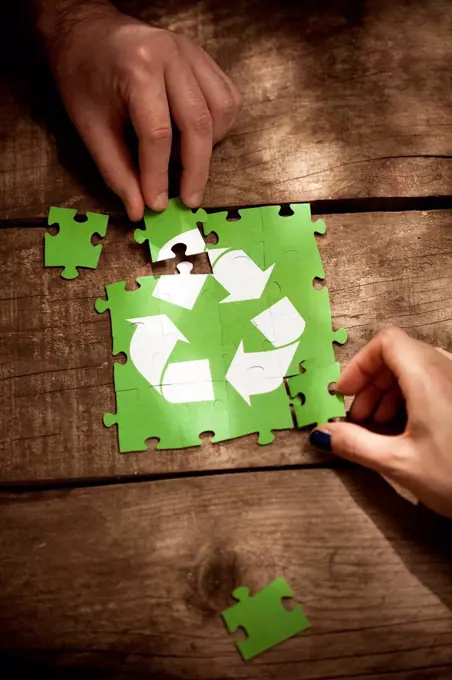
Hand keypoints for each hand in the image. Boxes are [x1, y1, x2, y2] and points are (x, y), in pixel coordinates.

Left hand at [39, 2, 241, 219]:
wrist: (85, 31)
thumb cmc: (82, 76)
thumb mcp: (90, 126)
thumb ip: (117, 170)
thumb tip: (139, 209)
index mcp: (137, 67)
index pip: (157, 134)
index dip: (158, 176)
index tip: (157, 203)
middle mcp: (171, 54)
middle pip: (198, 124)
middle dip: (195, 171)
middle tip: (188, 200)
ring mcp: (191, 53)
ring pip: (222, 111)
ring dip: (210, 146)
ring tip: (186, 162)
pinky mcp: (202, 58)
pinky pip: (227, 98)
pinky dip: (219, 126)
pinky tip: (197, 138)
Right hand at [310, 327, 451, 517]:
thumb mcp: (399, 463)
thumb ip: (355, 444)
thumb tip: (323, 434)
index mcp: (427, 377)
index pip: (386, 342)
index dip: (359, 363)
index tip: (344, 392)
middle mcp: (446, 369)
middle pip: (398, 354)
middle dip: (370, 381)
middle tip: (357, 415)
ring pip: (415, 367)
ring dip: (388, 390)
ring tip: (378, 424)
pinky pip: (432, 380)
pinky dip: (409, 395)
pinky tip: (405, 427)